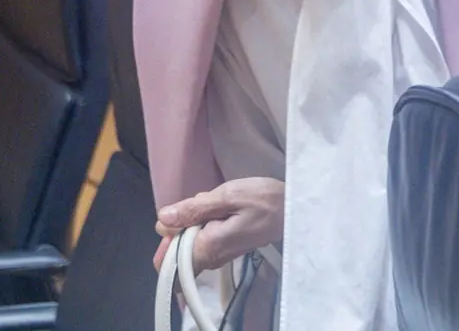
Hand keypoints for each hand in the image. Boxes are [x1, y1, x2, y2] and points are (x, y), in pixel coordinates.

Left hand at [153, 177, 284, 272]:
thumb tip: (162, 220)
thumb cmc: (264, 200)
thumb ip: (193, 209)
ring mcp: (220, 254)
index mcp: (208, 247)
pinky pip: (204, 239)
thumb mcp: (227, 195)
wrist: (295, 208)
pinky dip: (204, 223)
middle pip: (179, 251)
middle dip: (181, 225)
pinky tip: (218, 207)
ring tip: (212, 202)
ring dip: (194, 222)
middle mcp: (212, 257)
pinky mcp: (227, 247)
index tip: (174, 219)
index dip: (165, 240)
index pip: (170, 261)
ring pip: (191, 243)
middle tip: (201, 204)